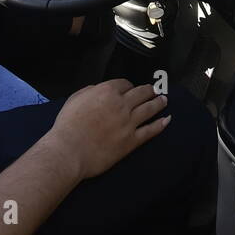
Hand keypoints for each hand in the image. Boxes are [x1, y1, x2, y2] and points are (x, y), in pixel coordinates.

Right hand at [45, 80, 169, 179]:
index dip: (129, 86)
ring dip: (159, 102)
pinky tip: (166, 120)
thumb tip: (99, 89)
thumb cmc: (67, 125)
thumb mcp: (75, 98)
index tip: (131, 89)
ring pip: (149, 108)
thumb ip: (90, 90)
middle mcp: (122, 104)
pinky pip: (150, 130)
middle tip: (155, 90)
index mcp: (107, 91)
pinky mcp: (132, 140)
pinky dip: (160, 124)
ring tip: (164, 100)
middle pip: (141, 93)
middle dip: (149, 90)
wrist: (70, 151)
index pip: (125, 84)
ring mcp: (129, 123)